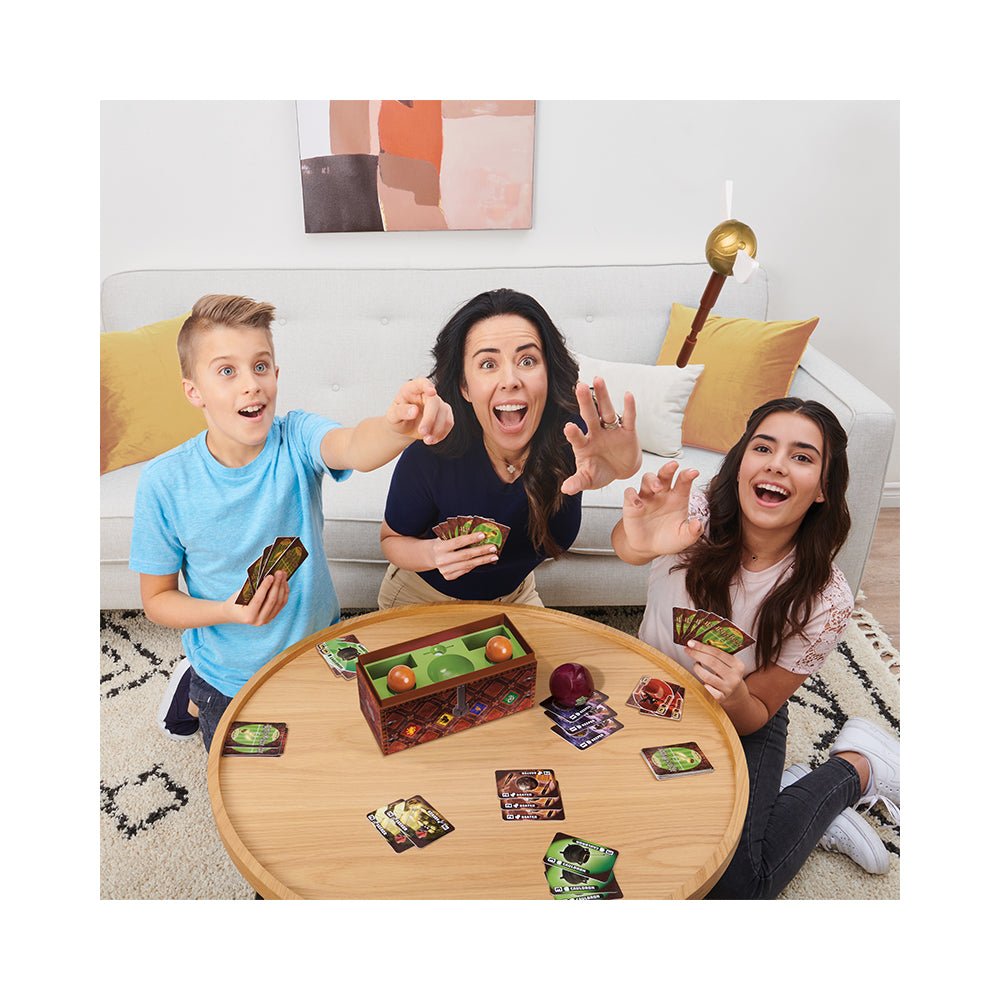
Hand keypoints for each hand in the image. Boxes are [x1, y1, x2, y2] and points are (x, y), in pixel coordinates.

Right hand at [224, 570, 288, 625]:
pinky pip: (281, 604)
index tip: (270, 576)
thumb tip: (267, 576)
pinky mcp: (272, 617)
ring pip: (279, 602)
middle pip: (271, 601)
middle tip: (280, 572)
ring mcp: (267, 620)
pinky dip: (284, 592)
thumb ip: (252, 588)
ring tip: (283, 575)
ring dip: (282, 587)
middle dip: (276, 585)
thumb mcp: (239, 595)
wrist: (234, 614)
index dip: (265, 587)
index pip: (259, 599)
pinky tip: (284, 583)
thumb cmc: (235, 602)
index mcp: (248, 616)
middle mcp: (259, 620)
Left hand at [387, 377, 453, 444]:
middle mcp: (426, 394)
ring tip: (426, 440)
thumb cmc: (397, 418)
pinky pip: (448, 423)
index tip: (432, 392)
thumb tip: (414, 411)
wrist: (404, 428)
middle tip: (422, 432)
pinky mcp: (445, 414)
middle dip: (430, 419)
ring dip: (437, 429)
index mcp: (411, 389)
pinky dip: (441, 433)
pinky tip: (432, 440)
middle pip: (434, 402)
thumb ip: (401, 412)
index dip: (427, 386)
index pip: (421, 383)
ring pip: (444, 413)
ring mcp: (437, 403)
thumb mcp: (392, 416)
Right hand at [430, 533, 498, 580]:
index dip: (471, 538)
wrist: (431, 556)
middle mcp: (442, 560)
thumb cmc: (443, 543)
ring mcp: (445, 570)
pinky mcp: (449, 576)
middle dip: (481, 551)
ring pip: (468, 565)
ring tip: (494, 556)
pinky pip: (466, 570)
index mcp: (440, 547)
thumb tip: (480, 531)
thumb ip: (460, 534)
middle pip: (465, 555)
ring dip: (483, 560)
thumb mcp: (446, 536)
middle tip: (493, 547)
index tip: (483, 535)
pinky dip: (476, 565)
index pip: (458, 542)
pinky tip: (484, 561)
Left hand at [560, 377, 641, 494]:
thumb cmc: (600, 473)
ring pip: (607, 411)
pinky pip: (628, 418)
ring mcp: (611, 431)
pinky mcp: (627, 432)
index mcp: (584, 445)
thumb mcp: (589, 480)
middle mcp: (596, 433)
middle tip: (578, 386)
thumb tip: (565, 489)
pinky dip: (629, 407)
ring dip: (603, 396)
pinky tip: (628, 394)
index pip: (577, 437)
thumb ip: (578, 482)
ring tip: (597, 379)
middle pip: (589, 415)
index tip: (568, 427)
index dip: (573, 433)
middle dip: (584, 402)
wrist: (621, 470)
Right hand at [621, 460, 703, 556]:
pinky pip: (630, 494)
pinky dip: (632, 496)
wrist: (648, 548)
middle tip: (673, 466)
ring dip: (652, 479)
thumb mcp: (684, 538)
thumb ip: (692, 531)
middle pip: (664, 475)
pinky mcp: (632, 505)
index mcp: (677, 498)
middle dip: (668, 469)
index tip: (693, 472)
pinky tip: (638, 503)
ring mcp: (647, 497)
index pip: (683, 482)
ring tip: (657, 487)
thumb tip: (698, 524)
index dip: (688, 475)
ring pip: (647, 479)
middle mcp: (662, 494)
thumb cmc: (667, 538)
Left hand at [686, 639, 746, 701]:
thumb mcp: (728, 663)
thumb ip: (718, 654)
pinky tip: (701, 681)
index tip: (691, 643)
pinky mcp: (721, 697)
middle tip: (687, 650)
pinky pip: (707, 689)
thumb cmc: (727, 673)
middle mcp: (734, 676)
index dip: (703, 647)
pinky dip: (701, 684)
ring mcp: (728, 688)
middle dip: (697, 654)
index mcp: (738, 665)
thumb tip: (698, 643)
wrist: (735, 693)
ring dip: (697, 668)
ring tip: (696, 665)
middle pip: (711, 662)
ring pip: (706, 676)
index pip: (718, 653)